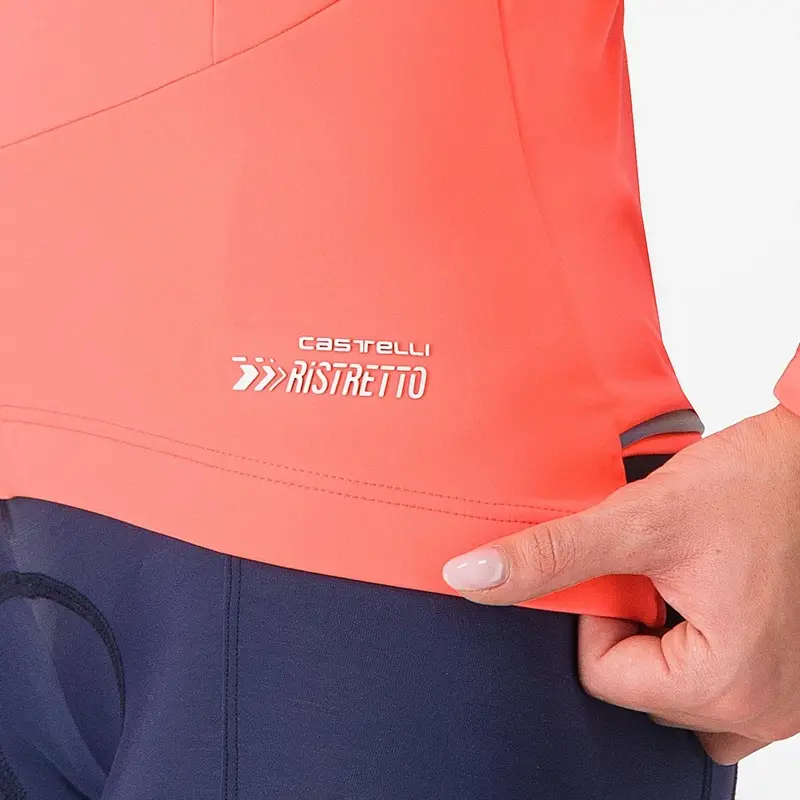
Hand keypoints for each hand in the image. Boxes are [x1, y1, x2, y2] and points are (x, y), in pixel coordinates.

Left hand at [442, 406, 799, 763]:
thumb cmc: (757, 483)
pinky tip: (711, 596)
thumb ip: (551, 554)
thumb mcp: (641, 518)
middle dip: (634, 627)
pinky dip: (697, 649)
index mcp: (729, 684)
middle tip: (666, 569)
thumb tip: (468, 579)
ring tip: (693, 580)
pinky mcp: (790, 680)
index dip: (600, 613)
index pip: (604, 678)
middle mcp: (764, 711)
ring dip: (665, 641)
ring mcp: (784, 702)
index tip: (632, 567)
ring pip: (674, 691)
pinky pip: (716, 688)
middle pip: (640, 688)